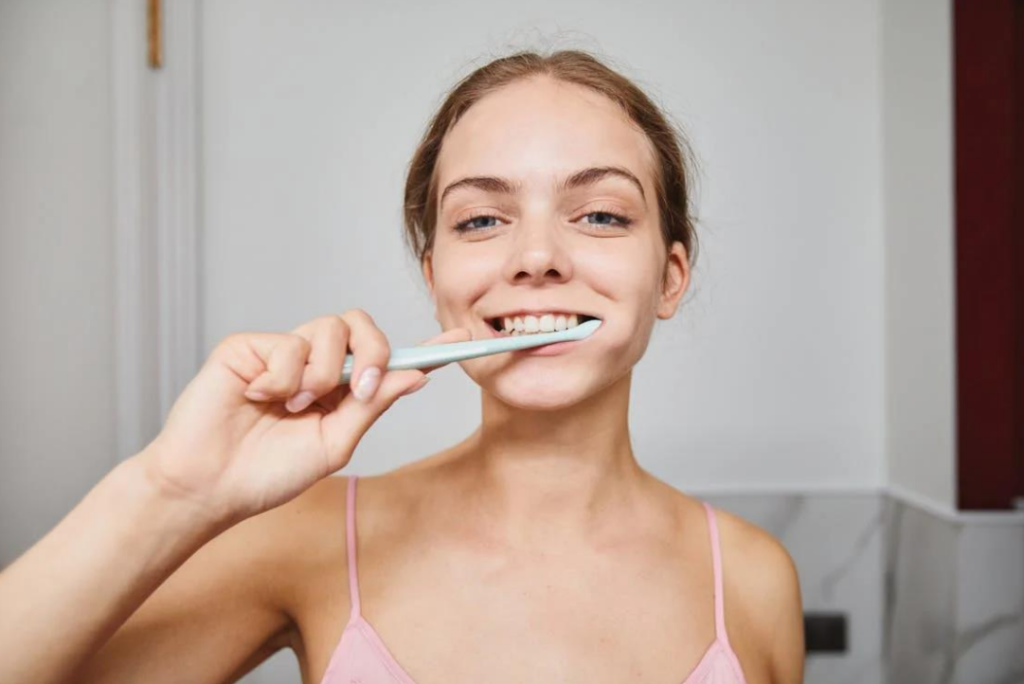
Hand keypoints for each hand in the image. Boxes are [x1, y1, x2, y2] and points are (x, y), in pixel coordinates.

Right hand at [136, 310, 470, 526]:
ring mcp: (282, 352)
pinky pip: (288, 342)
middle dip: (372, 352)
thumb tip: (416, 376)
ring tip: (292, 407)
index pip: (386, 360)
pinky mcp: (250, 345)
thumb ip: (372, 405)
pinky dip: (281, 378)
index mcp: (340, 392)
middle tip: (359, 388)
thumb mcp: (333, 444)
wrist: (210, 486)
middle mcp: (314, 365)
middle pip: (361, 326)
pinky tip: (258, 398)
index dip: (422, 349)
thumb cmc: (266, 474)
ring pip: (328, 329)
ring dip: (319, 374)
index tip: (462, 341)